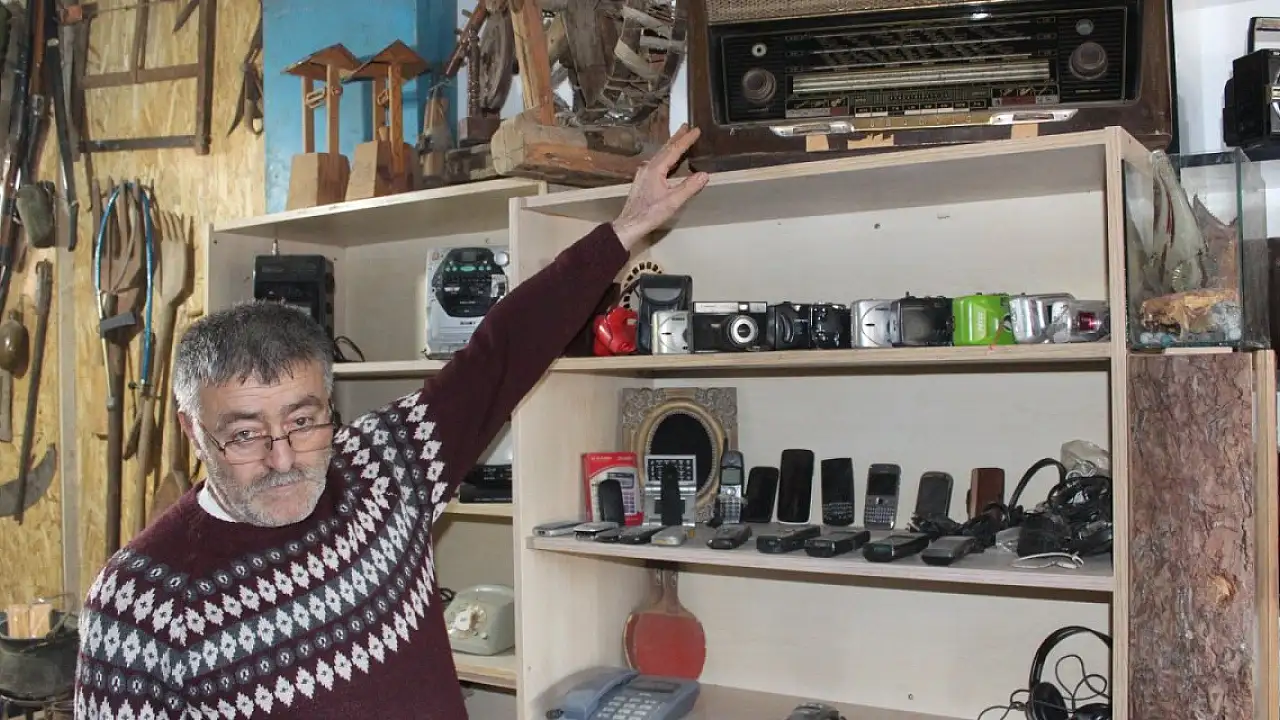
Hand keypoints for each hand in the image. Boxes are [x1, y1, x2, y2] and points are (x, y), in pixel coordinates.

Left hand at [611, 124, 710, 250]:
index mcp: (655, 169)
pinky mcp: (642, 180)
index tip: (696, 130)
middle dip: (677, 137)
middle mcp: (648, 167)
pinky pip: (656, 162)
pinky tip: (667, 159)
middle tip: (686, 126)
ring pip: (660, 154)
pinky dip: (665, 155)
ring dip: (671, 145)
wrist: (630, 224)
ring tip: (679, 138)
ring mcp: (643, 173)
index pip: (674, 150)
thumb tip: (704, 175)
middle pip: (665, 148)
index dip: (686, 140)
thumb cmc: (650, 214)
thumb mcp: (673, 201)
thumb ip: (689, 187)